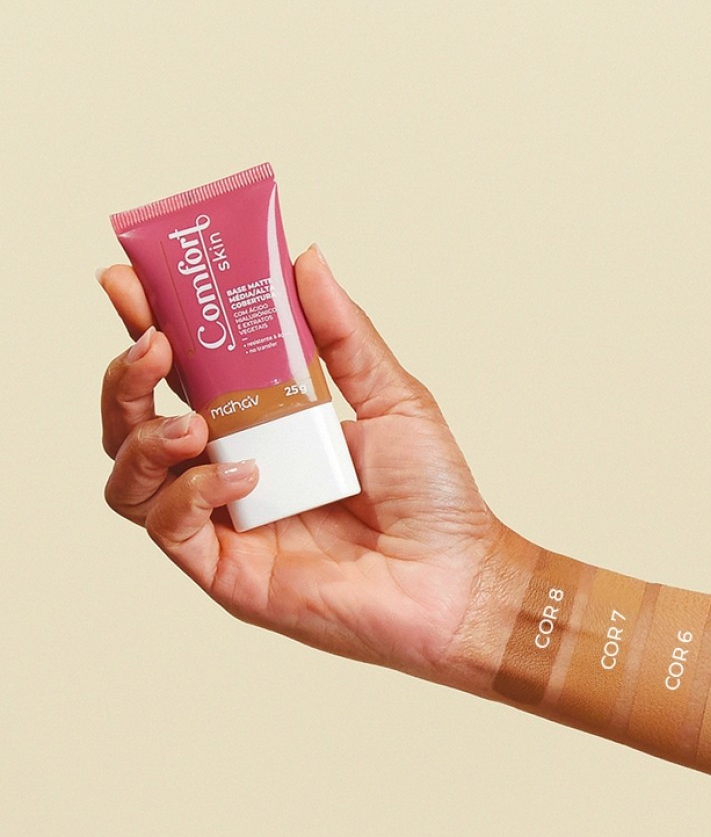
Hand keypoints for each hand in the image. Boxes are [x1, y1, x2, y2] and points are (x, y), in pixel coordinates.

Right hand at [98, 247, 518, 682]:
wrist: (459, 577)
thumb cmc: (434, 497)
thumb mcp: (393, 398)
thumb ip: (343, 334)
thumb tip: (306, 259)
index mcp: (264, 425)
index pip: (185, 371)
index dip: (148, 324)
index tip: (128, 279)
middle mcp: (233, 469)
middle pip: (134, 422)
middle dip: (126, 376)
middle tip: (154, 343)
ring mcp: (226, 522)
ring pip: (130, 478)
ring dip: (144, 436)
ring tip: (194, 421)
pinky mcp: (228, 571)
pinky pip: (172, 528)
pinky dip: (193, 493)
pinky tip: (244, 474)